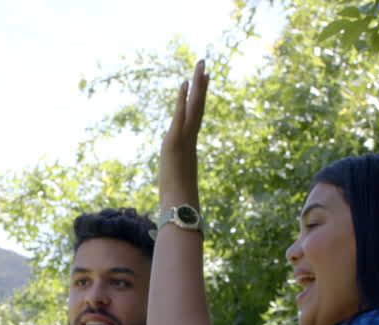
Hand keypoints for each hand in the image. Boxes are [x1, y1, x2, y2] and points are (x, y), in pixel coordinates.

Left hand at [159, 59, 208, 210]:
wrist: (180, 206)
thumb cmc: (179, 200)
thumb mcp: (177, 183)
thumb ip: (178, 178)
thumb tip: (178, 187)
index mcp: (190, 145)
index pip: (196, 117)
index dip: (199, 98)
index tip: (204, 81)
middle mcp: (190, 138)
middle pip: (198, 106)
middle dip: (201, 85)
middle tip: (204, 64)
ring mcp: (184, 139)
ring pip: (193, 107)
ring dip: (196, 85)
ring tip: (200, 65)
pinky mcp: (175, 142)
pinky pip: (180, 116)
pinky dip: (182, 100)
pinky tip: (184, 83)